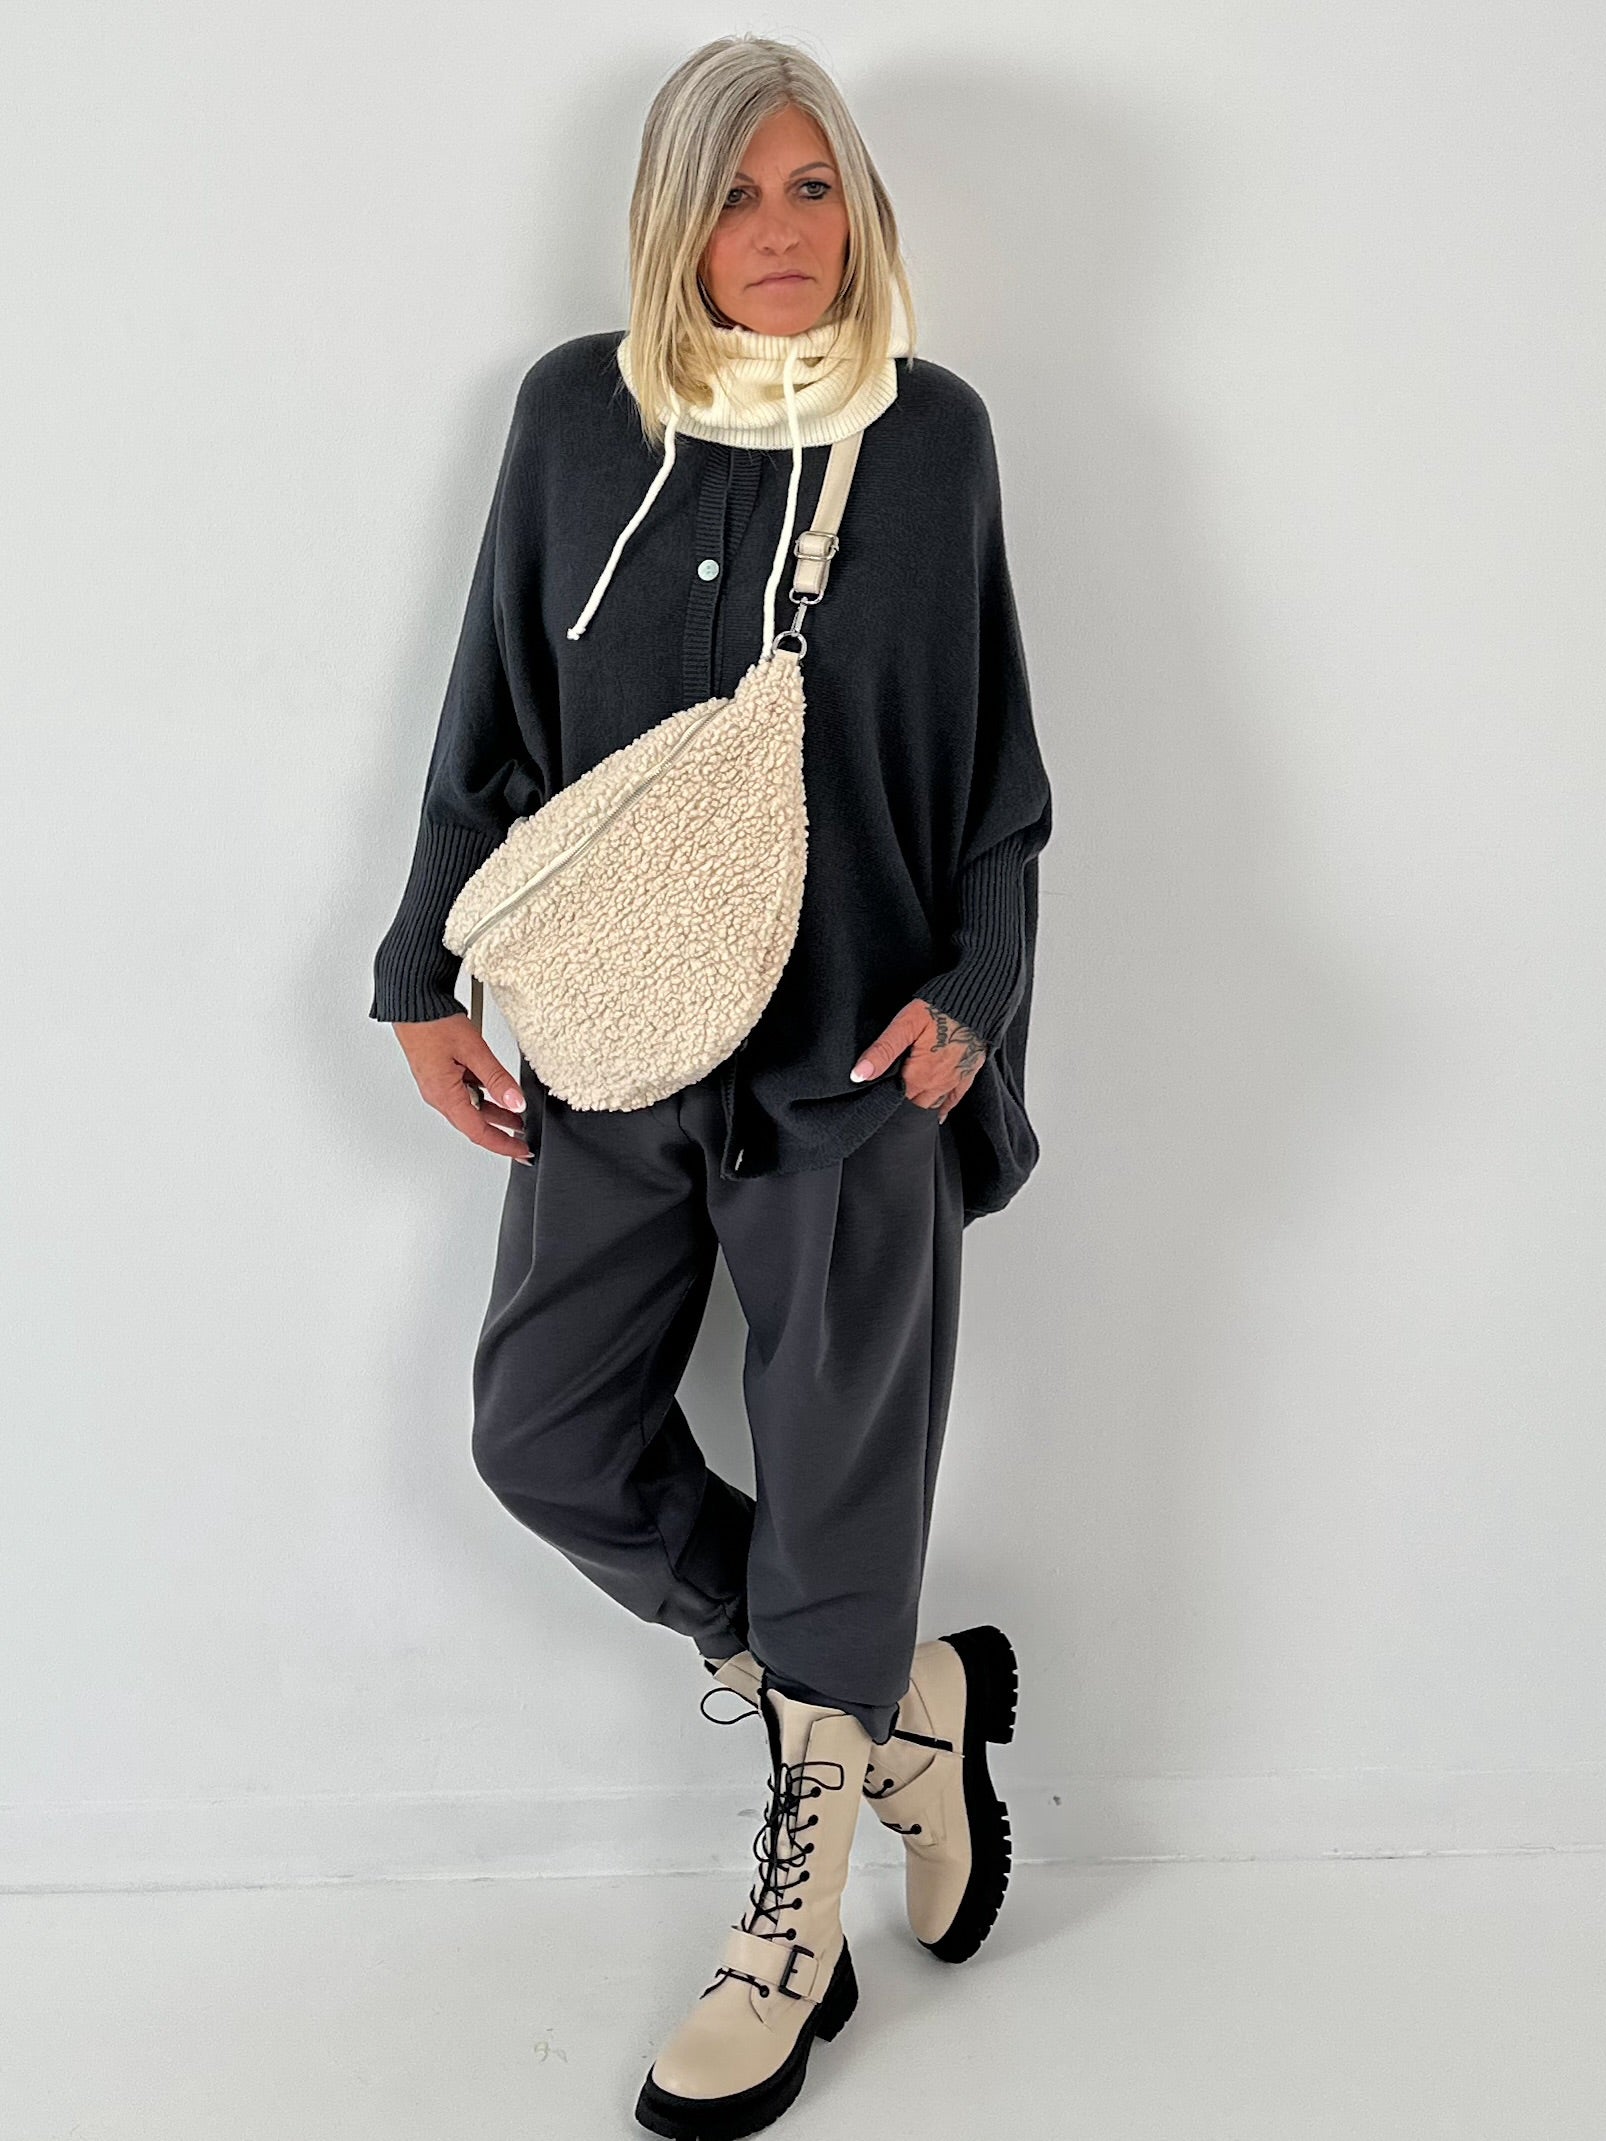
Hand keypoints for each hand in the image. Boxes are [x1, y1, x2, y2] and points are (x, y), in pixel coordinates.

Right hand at [391, 1013, 532, 1161]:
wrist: (411, 1002)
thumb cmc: (432, 1023)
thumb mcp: (474, 1050)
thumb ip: (497, 1078)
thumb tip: (517, 1102)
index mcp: (445, 1095)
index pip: (478, 1132)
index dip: (502, 1145)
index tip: (521, 1152)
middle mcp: (439, 1094)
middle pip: (475, 1122)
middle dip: (501, 1132)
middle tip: (523, 1140)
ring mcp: (438, 1084)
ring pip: (471, 1107)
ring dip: (495, 1113)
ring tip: (518, 1116)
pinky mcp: (440, 1073)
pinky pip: (465, 1092)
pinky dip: (484, 1096)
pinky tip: (499, 1089)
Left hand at [850, 1000, 987, 1123]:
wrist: (978, 1000)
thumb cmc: (939, 1007)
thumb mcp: (905, 1024)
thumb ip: (882, 1051)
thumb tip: (858, 1075)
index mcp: (919, 1076)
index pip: (895, 1100)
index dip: (884, 1098)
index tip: (874, 1095)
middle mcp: (937, 1084)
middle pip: (913, 1105)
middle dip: (901, 1104)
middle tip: (888, 1098)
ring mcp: (955, 1080)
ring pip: (932, 1105)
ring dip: (919, 1106)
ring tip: (906, 1106)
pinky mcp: (968, 1073)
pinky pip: (954, 1099)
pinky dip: (944, 1108)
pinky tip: (938, 1115)